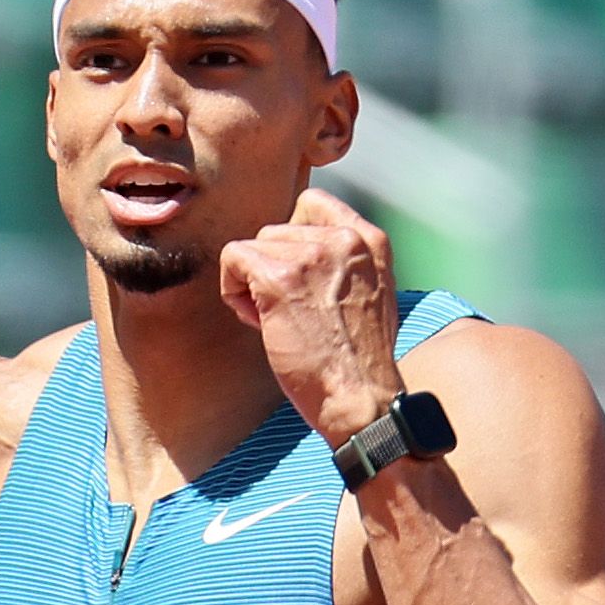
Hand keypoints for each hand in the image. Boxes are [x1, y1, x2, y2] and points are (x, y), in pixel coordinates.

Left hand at [217, 186, 408, 446]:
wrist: (361, 400)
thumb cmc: (359, 362)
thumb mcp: (371, 293)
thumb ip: (344, 263)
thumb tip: (297, 250)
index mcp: (370, 240)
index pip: (312, 205)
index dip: (291, 240)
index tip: (297, 279)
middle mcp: (344, 238)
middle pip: (276, 229)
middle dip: (273, 268)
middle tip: (290, 313)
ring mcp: (312, 255)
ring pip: (254, 245)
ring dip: (254, 283)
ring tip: (279, 322)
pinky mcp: (279, 278)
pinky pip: (233, 259)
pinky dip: (233, 291)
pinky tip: (258, 321)